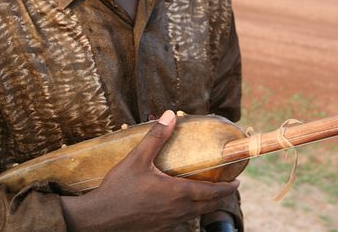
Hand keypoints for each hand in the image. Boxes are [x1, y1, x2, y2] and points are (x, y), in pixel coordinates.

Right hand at [60, 110, 239, 231]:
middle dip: (220, 197)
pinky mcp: (159, 229)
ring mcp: (169, 223)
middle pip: (208, 206)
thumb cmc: (119, 189)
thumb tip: (169, 116)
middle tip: (227, 188)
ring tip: (206, 196)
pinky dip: (189, 213)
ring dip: (205, 205)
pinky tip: (179, 207)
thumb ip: (156, 137)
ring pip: (195, 215)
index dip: (226, 188)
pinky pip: (181, 221)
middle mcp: (178, 211)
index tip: (236, 183)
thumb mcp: (137, 159)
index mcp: (178, 193)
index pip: (211, 192)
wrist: (101, 218)